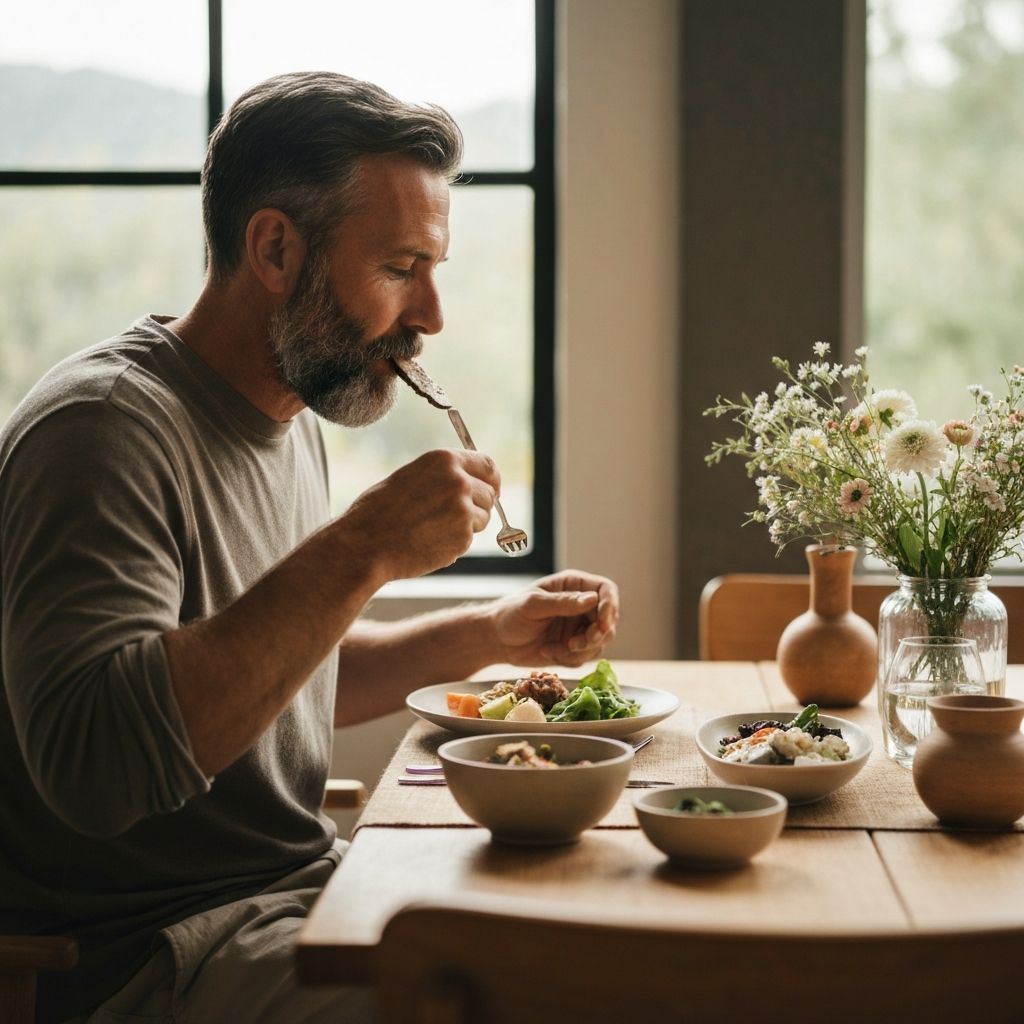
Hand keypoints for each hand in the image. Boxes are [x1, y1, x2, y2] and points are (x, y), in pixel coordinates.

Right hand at [340, 449, 498, 580]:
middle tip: (455, 517)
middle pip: (490, 493)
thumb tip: (470, 482)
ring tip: (433, 529)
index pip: (488, 465)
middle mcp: (459, 481)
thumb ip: (442, 476)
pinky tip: (428, 542)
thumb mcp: (410, 477)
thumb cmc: (379, 512)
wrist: (365, 545)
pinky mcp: (463, 537)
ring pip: (483, 518)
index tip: (491, 490)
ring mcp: (463, 510)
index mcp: (444, 460)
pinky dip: (455, 543)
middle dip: (479, 506)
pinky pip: (469, 540)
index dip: (492, 480)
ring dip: (468, 526)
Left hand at [490, 570, 619, 666]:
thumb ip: (563, 602)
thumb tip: (592, 599)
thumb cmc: (511, 614)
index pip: (605, 590)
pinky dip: (570, 659)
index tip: (602, 624)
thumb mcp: (534, 605)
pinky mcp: (575, 646)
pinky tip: (548, 652)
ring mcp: (579, 626)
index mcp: (573, 585)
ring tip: (556, 649)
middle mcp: (581, 605)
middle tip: (574, 644)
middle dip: (595, 635)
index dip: (610, 606)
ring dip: (581, 650)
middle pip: (609, 620)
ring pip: (600, 642)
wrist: (497, 639)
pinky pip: (586, 656)